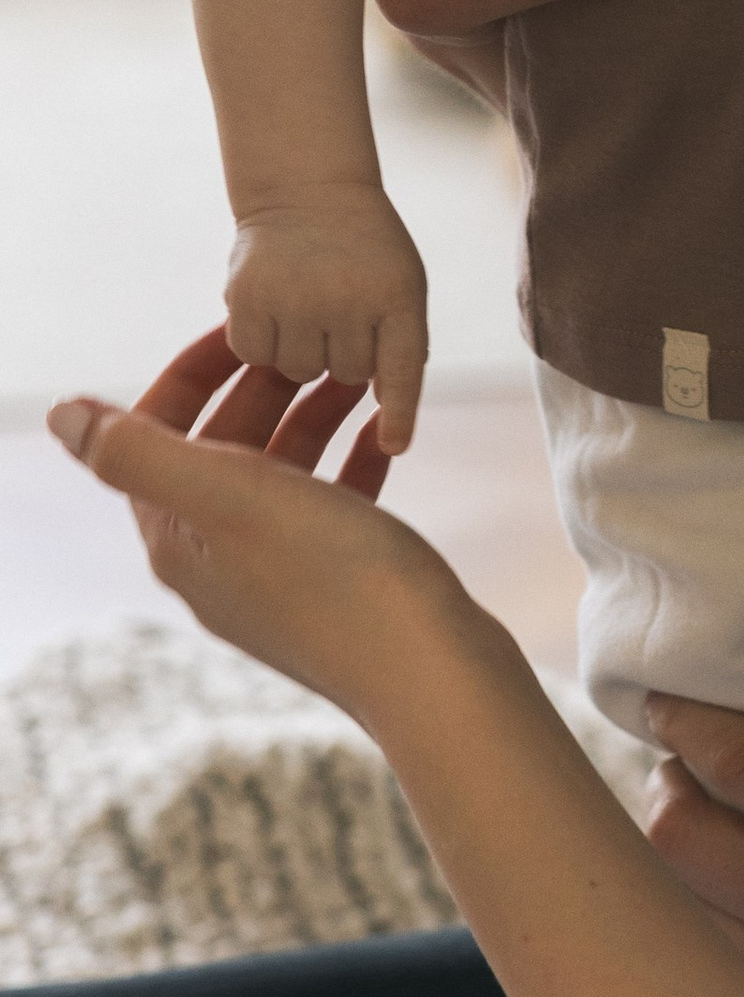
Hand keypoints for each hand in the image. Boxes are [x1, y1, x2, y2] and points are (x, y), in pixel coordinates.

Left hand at [46, 331, 480, 719]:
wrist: (431, 670)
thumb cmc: (333, 578)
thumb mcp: (229, 498)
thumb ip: (140, 452)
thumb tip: (60, 414)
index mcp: (178, 540)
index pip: (158, 433)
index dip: (194, 372)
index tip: (247, 325)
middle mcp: (218, 561)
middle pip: (224, 448)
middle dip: (263, 386)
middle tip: (315, 337)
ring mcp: (280, 577)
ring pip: (283, 473)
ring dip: (313, 415)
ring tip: (358, 371)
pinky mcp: (338, 585)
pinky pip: (335, 504)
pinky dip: (353, 459)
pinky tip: (385, 431)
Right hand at [224, 186, 429, 450]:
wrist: (308, 188)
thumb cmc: (364, 246)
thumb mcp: (402, 283)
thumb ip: (402, 342)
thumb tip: (384, 405)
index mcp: (397, 294)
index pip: (402, 368)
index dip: (399, 413)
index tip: (394, 446)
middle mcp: (346, 297)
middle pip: (345, 374)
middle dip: (342, 352)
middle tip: (335, 308)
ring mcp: (295, 297)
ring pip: (298, 369)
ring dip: (300, 347)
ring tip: (304, 302)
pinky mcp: (247, 296)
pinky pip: (254, 352)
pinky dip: (259, 338)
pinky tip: (270, 304)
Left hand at [639, 514, 743, 996]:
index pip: (743, 769)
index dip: (691, 718)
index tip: (670, 691)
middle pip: (680, 831)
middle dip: (675, 781)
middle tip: (688, 754)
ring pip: (673, 892)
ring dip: (679, 838)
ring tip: (705, 806)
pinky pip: (697, 947)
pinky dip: (698, 901)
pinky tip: (734, 875)